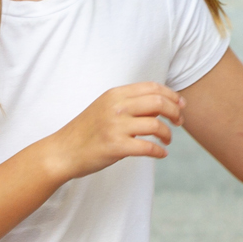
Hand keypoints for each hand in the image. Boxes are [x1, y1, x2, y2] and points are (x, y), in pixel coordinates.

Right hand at [42, 82, 183, 180]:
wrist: (61, 152)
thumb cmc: (86, 131)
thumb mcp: (106, 107)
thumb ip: (130, 104)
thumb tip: (162, 106)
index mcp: (115, 94)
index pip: (153, 88)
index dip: (172, 95)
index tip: (181, 105)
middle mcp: (116, 107)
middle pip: (159, 103)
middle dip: (175, 112)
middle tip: (179, 122)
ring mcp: (115, 127)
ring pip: (156, 125)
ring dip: (168, 134)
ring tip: (167, 140)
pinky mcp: (115, 147)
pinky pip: (148, 147)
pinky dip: (159, 151)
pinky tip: (161, 154)